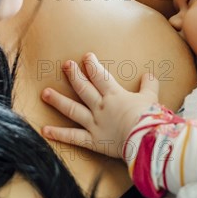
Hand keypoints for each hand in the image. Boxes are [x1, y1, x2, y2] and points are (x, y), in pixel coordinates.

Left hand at [41, 53, 158, 158]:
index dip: (92, 65)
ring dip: (58, 100)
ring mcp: (94, 123)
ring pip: (73, 109)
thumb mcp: (151, 98)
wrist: (145, 139)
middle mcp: (100, 106)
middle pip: (83, 88)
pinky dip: (59, 134)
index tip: (86, 56)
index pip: (100, 76)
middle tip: (66, 65)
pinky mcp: (93, 140)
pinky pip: (73, 137)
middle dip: (74, 75)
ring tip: (45, 93)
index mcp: (114, 95)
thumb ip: (149, 85)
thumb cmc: (149, 118)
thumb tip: (149, 75)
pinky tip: (45, 130)